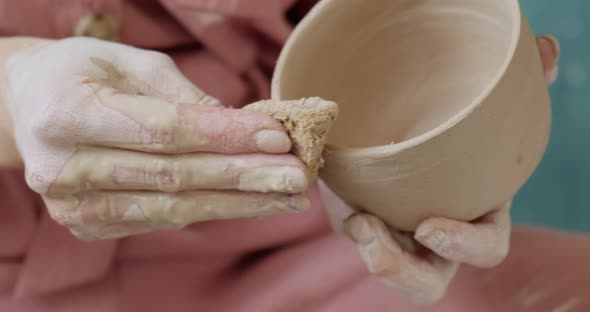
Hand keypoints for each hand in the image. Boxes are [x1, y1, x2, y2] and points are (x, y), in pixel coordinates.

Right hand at [2, 37, 309, 239]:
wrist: (28, 107)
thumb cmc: (83, 73)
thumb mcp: (128, 62)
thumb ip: (181, 95)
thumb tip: (243, 125)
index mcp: (66, 112)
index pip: (164, 130)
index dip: (224, 136)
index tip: (278, 137)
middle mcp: (63, 167)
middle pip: (174, 176)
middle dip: (244, 176)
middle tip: (298, 175)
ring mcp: (74, 205)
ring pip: (174, 208)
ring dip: (239, 203)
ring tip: (289, 198)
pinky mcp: (90, 225)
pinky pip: (163, 219)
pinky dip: (212, 211)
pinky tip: (251, 204)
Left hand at [320, 34, 559, 303]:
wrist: (390, 130)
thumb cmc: (437, 126)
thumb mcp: (465, 110)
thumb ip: (504, 91)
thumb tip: (547, 52)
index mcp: (473, 214)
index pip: (486, 247)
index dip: (464, 245)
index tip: (428, 225)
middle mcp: (437, 235)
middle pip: (429, 282)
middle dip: (404, 271)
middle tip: (371, 236)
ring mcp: (400, 237)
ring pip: (393, 273)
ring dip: (374, 256)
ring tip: (356, 219)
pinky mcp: (366, 230)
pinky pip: (361, 244)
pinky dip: (351, 226)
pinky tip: (336, 192)